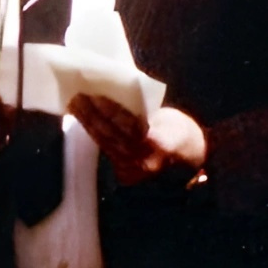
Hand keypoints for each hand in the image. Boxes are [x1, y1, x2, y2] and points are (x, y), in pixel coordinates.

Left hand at [69, 97, 206, 184]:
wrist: (192, 165)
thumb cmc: (183, 135)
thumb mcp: (169, 118)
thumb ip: (144, 112)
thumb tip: (118, 93)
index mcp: (159, 143)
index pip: (129, 124)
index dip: (111, 110)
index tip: (96, 95)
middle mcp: (144, 160)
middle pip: (112, 135)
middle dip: (92, 115)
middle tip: (77, 96)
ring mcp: (134, 170)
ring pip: (105, 144)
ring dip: (89, 124)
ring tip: (76, 106)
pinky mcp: (125, 174)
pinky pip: (107, 151)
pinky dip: (96, 135)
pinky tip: (86, 122)